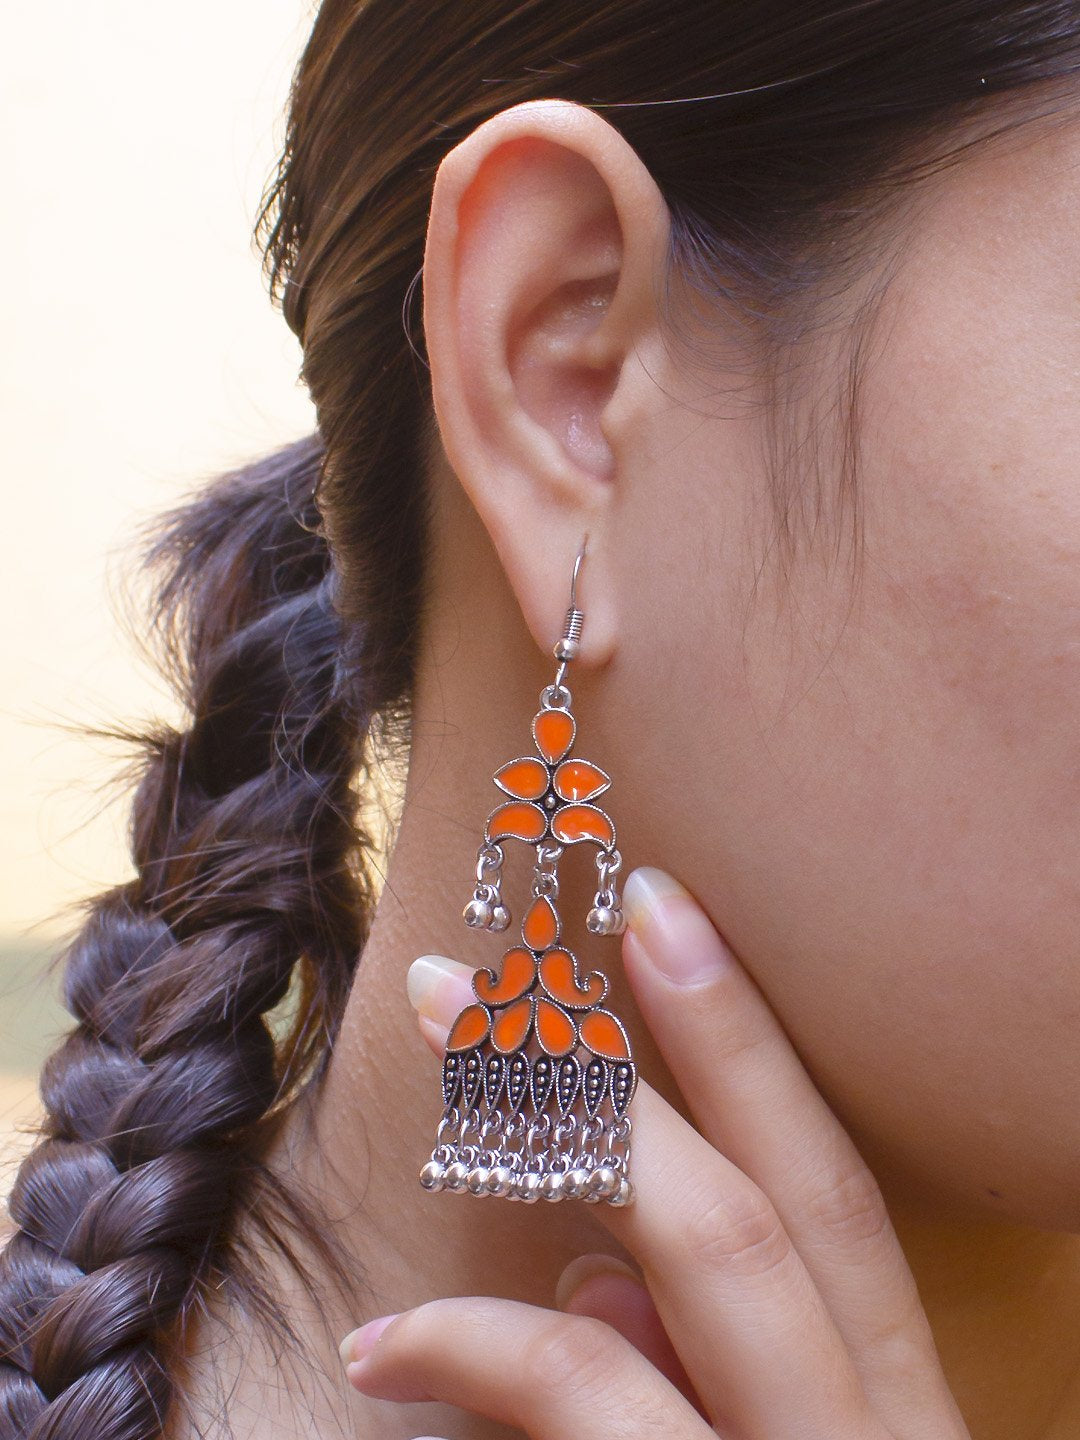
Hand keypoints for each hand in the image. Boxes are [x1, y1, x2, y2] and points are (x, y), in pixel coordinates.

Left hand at [340, 866, 969, 1438]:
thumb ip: (693, 1372)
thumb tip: (593, 1280)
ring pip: (714, 1253)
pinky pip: (593, 1392)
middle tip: (509, 947)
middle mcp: (873, 1428)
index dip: (750, 1043)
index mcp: (890, 1400)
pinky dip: (483, 1347)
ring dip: (563, 1128)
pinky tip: (387, 1340)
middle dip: (649, 1046)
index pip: (832, 1192)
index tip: (663, 908)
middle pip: (779, 1194)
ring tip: (442, 1029)